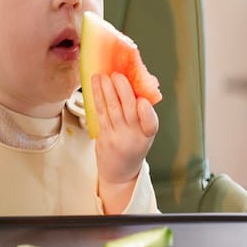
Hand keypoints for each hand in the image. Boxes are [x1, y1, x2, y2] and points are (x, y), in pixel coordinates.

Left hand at [90, 72, 158, 213]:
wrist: (120, 172)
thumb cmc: (133, 145)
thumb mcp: (144, 132)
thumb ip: (143, 112)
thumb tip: (143, 81)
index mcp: (148, 135)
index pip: (151, 124)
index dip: (147, 113)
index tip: (142, 101)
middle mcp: (133, 137)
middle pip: (128, 111)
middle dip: (122, 90)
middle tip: (117, 75)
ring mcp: (117, 137)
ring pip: (112, 109)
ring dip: (106, 89)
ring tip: (103, 75)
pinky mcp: (103, 135)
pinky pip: (100, 112)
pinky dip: (98, 96)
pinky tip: (96, 84)